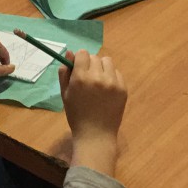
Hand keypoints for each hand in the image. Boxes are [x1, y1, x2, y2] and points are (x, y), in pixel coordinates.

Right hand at [60, 50, 126, 174]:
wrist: (96, 135)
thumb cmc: (76, 115)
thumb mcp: (65, 94)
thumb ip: (65, 73)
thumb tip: (69, 53)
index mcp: (80, 78)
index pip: (82, 53)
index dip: (80, 60)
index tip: (79, 68)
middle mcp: (97, 77)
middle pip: (95, 57)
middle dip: (90, 64)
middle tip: (88, 78)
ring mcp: (112, 82)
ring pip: (107, 62)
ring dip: (102, 68)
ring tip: (99, 82)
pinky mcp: (123, 88)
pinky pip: (117, 73)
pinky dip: (111, 77)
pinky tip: (107, 90)